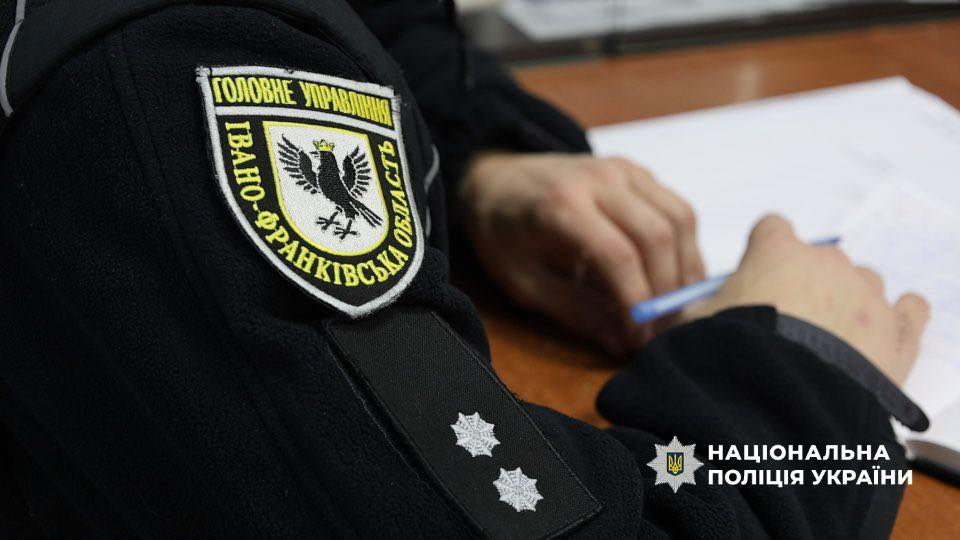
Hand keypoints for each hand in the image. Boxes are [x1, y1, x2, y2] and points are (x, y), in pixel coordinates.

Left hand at [460, 152, 704, 353]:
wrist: (496, 179)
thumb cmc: (503, 233)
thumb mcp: (522, 281)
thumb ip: (573, 310)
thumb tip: (622, 342)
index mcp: (560, 205)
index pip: (618, 255)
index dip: (637, 301)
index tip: (638, 337)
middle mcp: (597, 179)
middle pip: (657, 235)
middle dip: (667, 289)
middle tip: (662, 328)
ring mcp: (621, 169)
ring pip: (679, 218)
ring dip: (686, 268)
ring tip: (676, 308)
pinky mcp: (636, 171)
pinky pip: (677, 208)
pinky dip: (685, 247)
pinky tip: (674, 278)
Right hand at [685, 215, 928, 385]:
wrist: (778, 397)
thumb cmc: (730, 354)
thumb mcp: (691, 327)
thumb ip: (691, 311)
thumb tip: (675, 313)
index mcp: (776, 250)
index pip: (772, 228)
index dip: (761, 254)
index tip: (755, 279)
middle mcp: (827, 261)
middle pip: (819, 260)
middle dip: (805, 285)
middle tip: (785, 324)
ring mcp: (867, 293)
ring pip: (862, 284)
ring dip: (847, 304)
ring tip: (827, 346)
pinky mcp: (897, 331)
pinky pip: (911, 308)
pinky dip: (898, 318)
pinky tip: (880, 335)